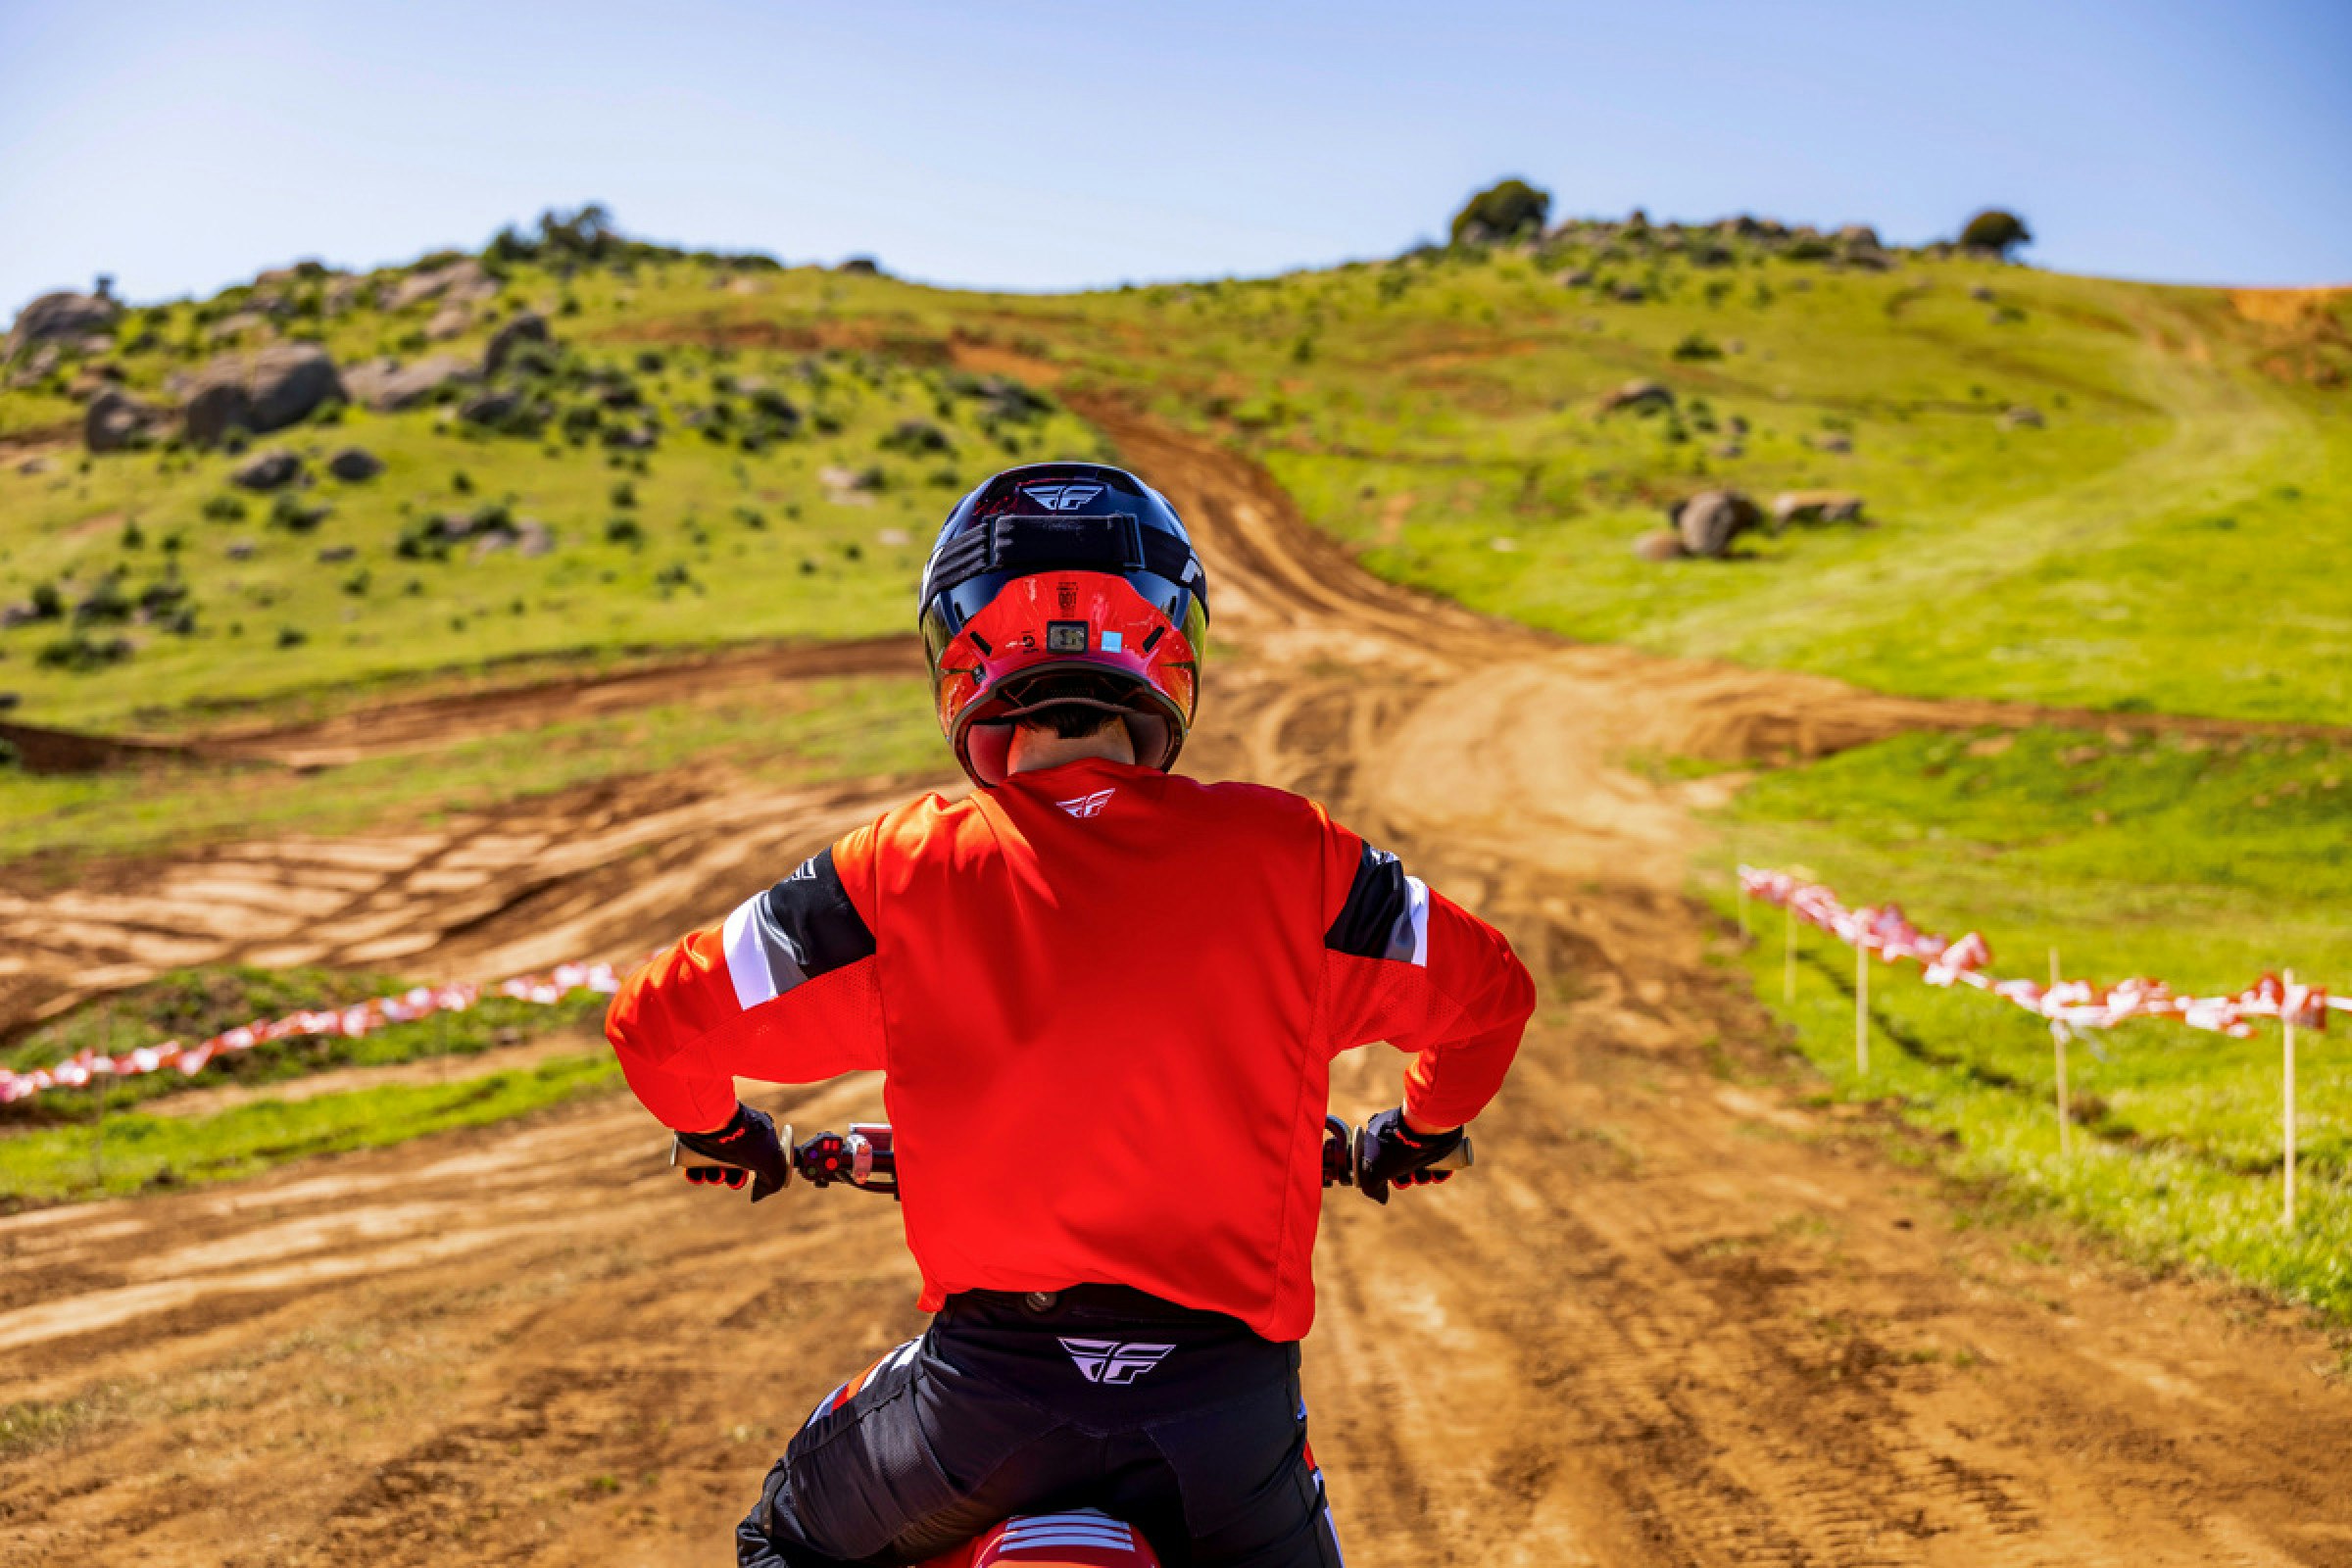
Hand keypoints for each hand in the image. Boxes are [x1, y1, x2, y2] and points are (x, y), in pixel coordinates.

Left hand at [672, 1103, 791, 1200]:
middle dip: (732, 1177)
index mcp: (755, 1135)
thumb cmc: (743, 1139)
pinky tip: (698, 1178)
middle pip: (733, 1163)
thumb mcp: (770, 1162)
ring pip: (714, 1163)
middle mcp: (735, 1134)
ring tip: (715, 1177)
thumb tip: (760, 1193)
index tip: (750, 1181)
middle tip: (730, 1179)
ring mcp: (714, 1135)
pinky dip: (696, 1174)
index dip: (754, 1173)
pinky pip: (694, 1161)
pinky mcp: (694, 1139)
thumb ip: (774, 1181)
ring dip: (715, 1177)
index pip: (757, 1158)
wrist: (712, 1120)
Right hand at [1351, 1106, 1464, 1204]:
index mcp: (1381, 1137)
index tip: (1392, 1178)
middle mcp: (1398, 1135)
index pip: (1383, 1161)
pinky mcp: (1436, 1138)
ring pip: (1421, 1162)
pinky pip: (1438, 1158)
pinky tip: (1437, 1175)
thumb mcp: (1374, 1170)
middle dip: (1407, 1177)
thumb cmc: (1396, 1147)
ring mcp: (1418, 1135)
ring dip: (1422, 1177)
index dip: (1388, 1175)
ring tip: (1425, 1176)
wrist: (1425, 1126)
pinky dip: (1438, 1171)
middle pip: (1403, 1164)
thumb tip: (1381, 1198)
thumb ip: (1371, 1186)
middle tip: (1410, 1177)